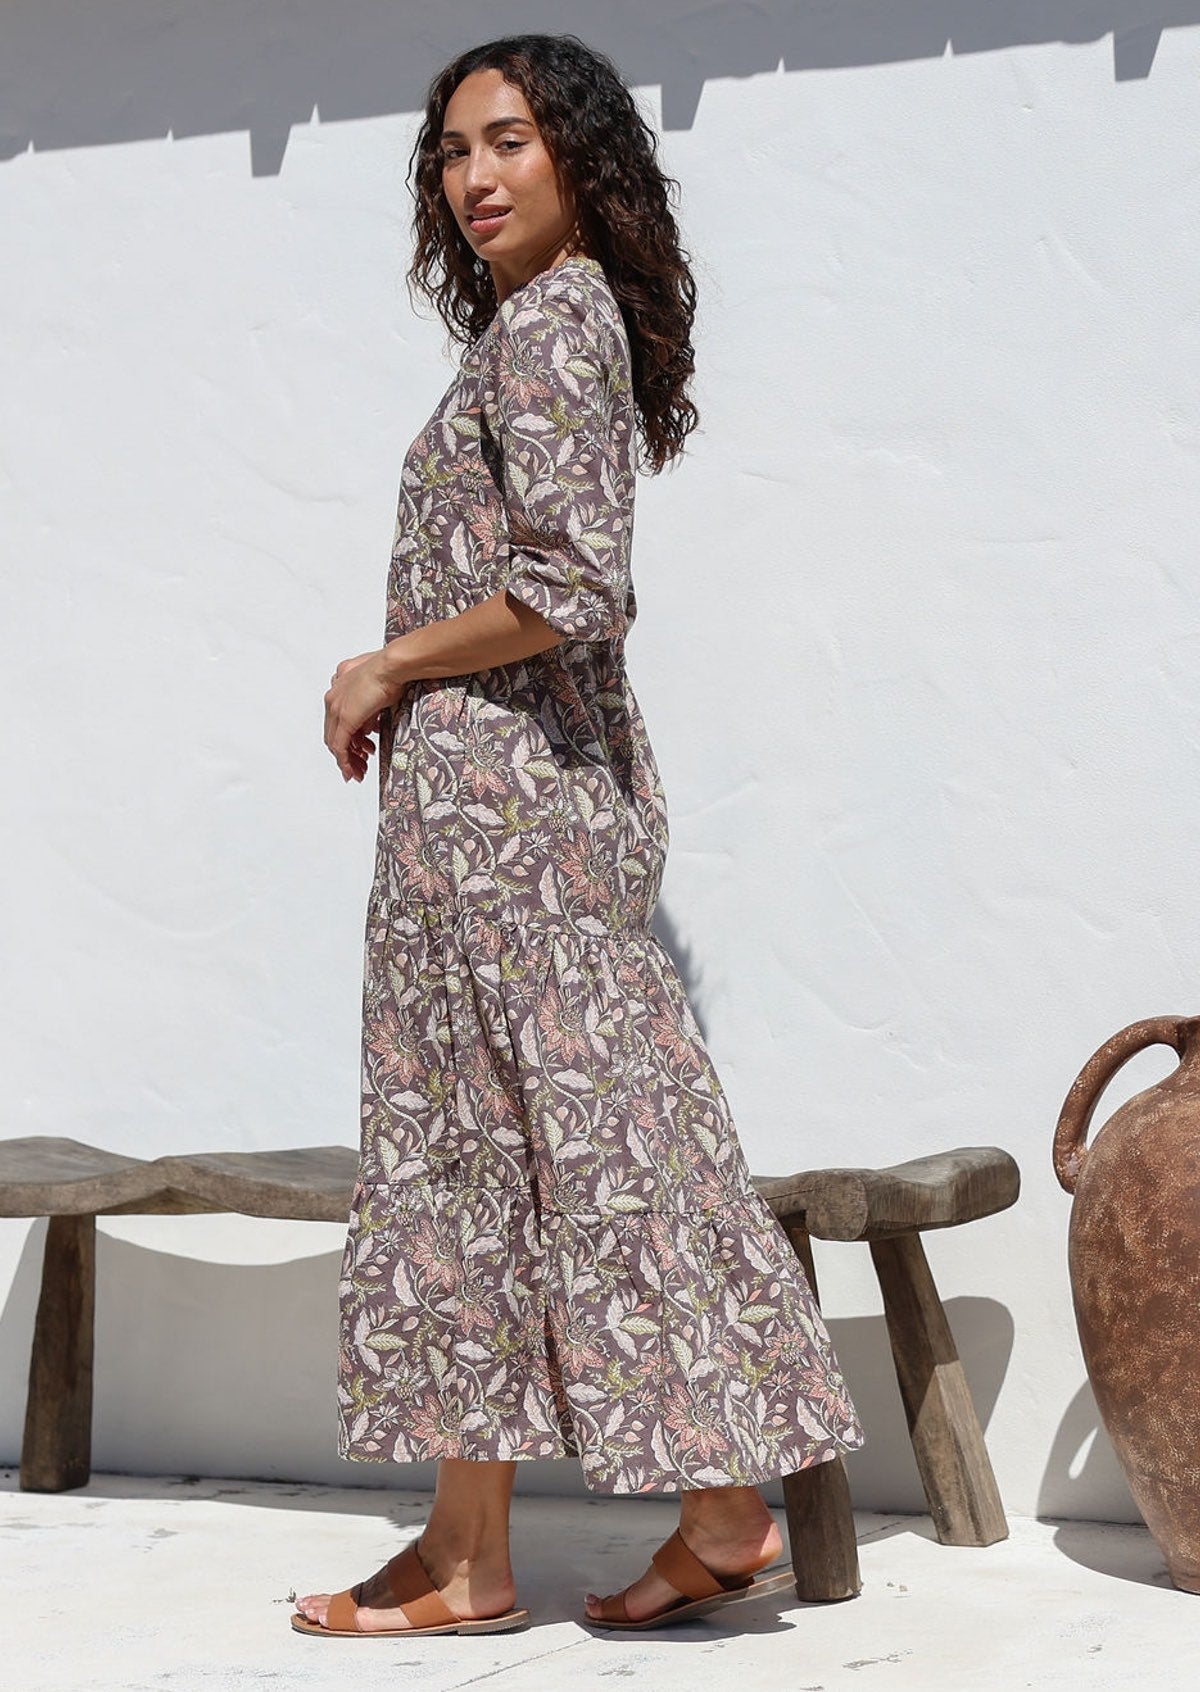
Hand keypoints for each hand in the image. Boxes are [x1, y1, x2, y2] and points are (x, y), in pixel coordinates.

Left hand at [323, 646, 408, 781]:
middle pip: (333, 733)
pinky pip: (340, 746)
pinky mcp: (344, 718)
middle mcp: (333, 696)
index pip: (338, 719)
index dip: (347, 738)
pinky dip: (345, 761)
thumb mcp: (378, 691)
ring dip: (347, 760)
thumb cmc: (393, 670)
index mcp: (340, 685)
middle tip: (359, 766)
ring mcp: (336, 707)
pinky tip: (352, 772)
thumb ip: (370, 709)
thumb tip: (370, 727)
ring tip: (359, 773)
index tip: (359, 750)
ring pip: (335, 742)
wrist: (393, 665)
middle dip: (347, 753)